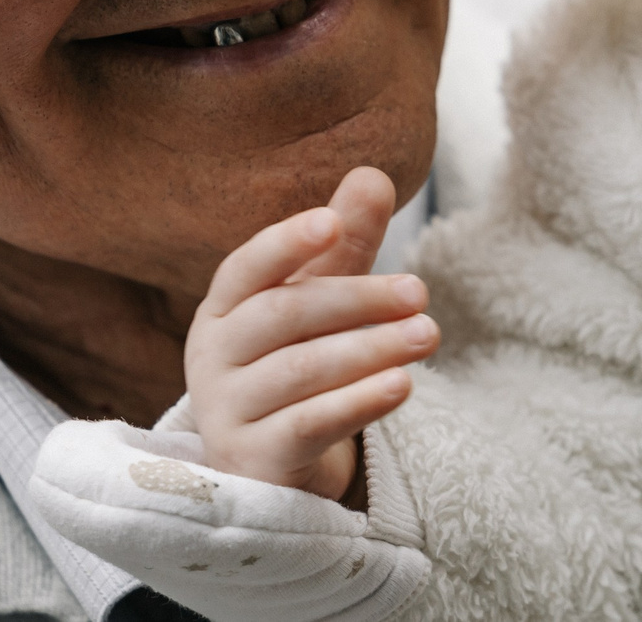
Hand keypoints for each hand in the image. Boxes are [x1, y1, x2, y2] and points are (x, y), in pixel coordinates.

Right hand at [183, 166, 439, 500]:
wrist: (277, 466)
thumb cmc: (297, 363)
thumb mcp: (323, 301)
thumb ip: (346, 243)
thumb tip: (372, 174)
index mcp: (225, 308)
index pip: (246, 267)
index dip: (287, 242)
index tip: (332, 223)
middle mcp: (213, 356)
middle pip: (285, 315)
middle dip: (357, 299)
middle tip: (420, 291)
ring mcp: (228, 412)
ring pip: (300, 371)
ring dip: (370, 349)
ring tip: (428, 335)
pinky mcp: (254, 462)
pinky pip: (307, 426)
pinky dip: (357, 403)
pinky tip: (402, 386)